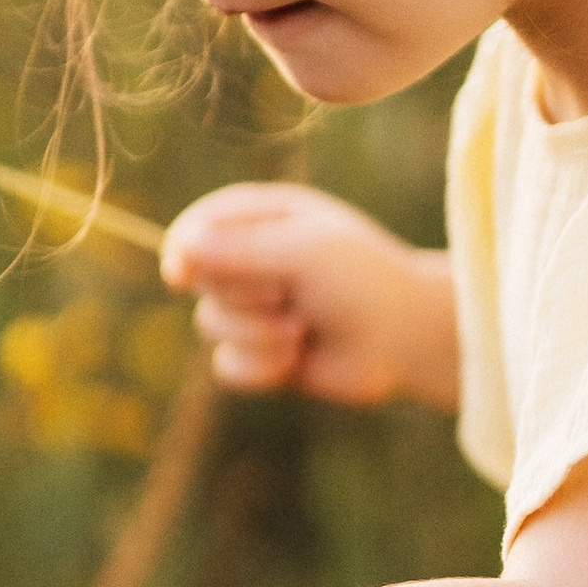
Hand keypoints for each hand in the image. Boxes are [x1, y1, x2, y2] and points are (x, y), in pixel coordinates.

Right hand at [160, 184, 456, 406]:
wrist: (407, 340)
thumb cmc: (364, 280)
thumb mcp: (304, 251)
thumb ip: (241, 248)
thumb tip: (182, 247)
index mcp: (268, 219)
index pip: (202, 224)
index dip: (184, 246)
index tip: (180, 273)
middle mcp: (257, 261)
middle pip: (201, 280)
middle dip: (239, 295)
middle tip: (286, 296)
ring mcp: (258, 310)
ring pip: (210, 325)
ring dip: (255, 333)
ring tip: (300, 331)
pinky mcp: (263, 356)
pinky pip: (228, 366)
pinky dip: (260, 367)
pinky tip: (295, 361)